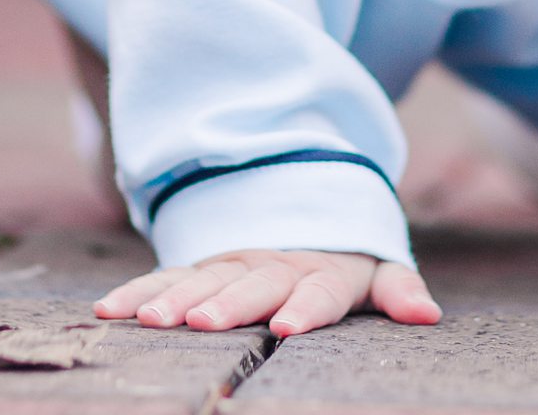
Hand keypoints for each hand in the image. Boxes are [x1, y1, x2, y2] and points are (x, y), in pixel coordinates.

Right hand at [95, 248, 442, 337]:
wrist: (300, 210)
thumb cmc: (343, 261)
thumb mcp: (375, 270)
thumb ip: (398, 289)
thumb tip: (429, 314)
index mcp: (322, 271)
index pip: (317, 291)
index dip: (304, 308)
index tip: (287, 327)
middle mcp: (274, 266)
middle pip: (251, 286)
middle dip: (226, 305)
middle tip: (199, 324)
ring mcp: (233, 264)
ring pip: (202, 281)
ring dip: (173, 300)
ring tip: (147, 321)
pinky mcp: (199, 269)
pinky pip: (166, 278)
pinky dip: (137, 292)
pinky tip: (109, 311)